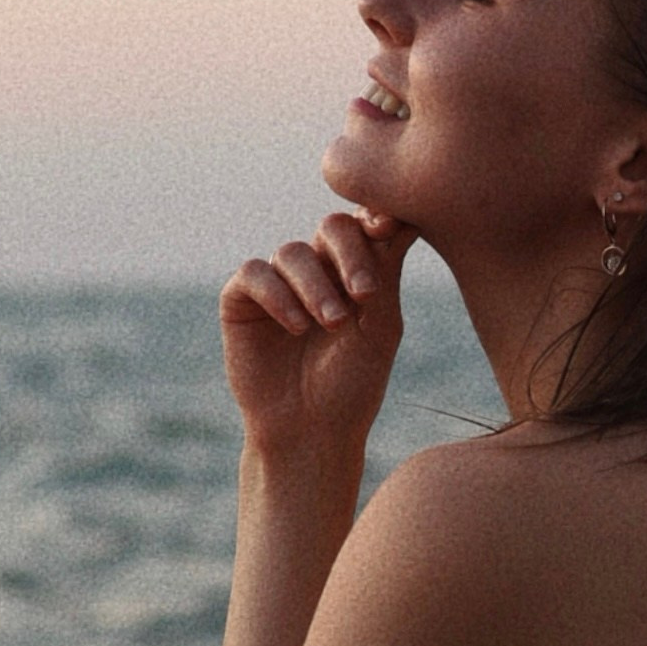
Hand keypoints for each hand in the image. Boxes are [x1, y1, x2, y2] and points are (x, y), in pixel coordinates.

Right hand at [220, 211, 413, 464]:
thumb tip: (405, 213)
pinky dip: (277, 295)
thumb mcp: (379, 326)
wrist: (311, 432)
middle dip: (350, 253)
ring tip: (332, 324)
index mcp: (357, 271)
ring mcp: (278, 282)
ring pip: (293, 252)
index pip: (366, 226)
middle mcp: (317, 269)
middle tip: (365, 293)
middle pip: (332, 227)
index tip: (389, 229)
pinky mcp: (241, 301)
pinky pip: (254, 274)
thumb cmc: (352, 385)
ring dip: (316, 286)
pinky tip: (297, 326)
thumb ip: (385, 271)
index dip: (377, 219)